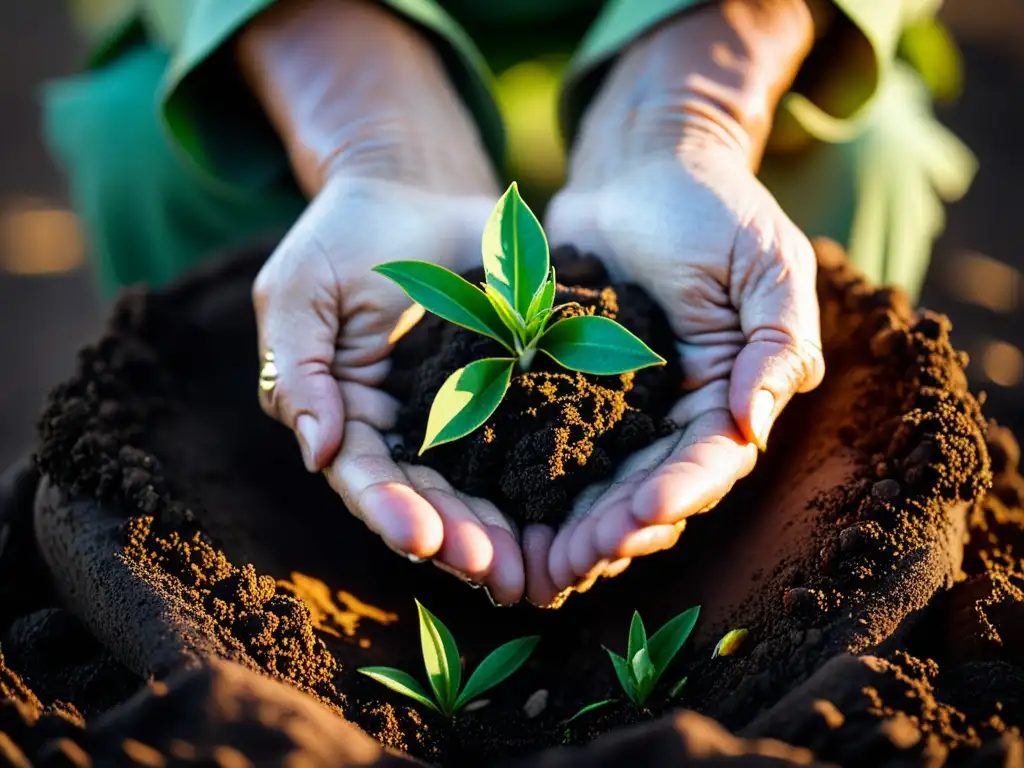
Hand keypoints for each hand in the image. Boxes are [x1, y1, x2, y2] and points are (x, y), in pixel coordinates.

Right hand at [241, 0, 524, 603]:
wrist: (416, 187)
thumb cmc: (345, 235)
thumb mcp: (302, 291)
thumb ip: (301, 370)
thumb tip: (316, 451)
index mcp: (347, 413)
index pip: (364, 474)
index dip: (389, 509)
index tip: (420, 538)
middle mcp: (403, 428)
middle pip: (426, 496)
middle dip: (456, 538)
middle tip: (493, 572)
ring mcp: (459, 412)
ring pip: (478, 484)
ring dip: (499, 528)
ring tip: (529, 567)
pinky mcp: (507, 389)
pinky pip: (524, 439)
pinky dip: (541, 480)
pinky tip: (566, 517)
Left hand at [522, 0, 823, 605]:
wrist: (638, 163)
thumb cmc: (712, 206)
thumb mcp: (765, 264)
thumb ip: (775, 341)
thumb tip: (752, 424)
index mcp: (728, 393)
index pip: (710, 460)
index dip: (680, 492)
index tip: (643, 516)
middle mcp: (675, 413)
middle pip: (650, 489)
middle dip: (615, 529)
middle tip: (574, 562)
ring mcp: (620, 406)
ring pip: (600, 482)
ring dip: (573, 524)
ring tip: (536, 561)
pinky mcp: (567, 387)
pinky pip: (551, 442)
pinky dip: (532, 481)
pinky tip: (502, 512)